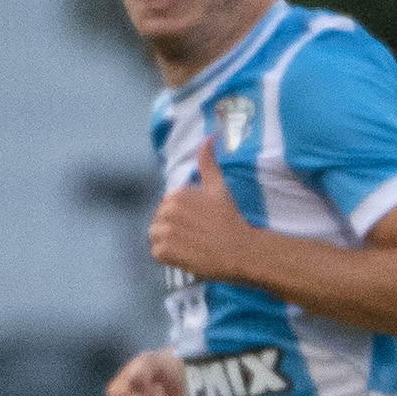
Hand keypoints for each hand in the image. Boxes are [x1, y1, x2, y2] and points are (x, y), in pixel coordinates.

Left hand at [147, 139, 259, 282]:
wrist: (240, 250)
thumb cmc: (230, 220)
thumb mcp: (219, 188)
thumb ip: (208, 164)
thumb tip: (208, 137)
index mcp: (176, 195)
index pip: (167, 207)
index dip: (182, 216)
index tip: (198, 223)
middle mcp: (167, 210)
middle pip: (159, 221)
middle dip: (173, 229)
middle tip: (195, 236)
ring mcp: (164, 231)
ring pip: (155, 236)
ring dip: (169, 243)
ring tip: (189, 246)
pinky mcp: (164, 251)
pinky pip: (157, 254)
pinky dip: (169, 257)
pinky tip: (186, 255)